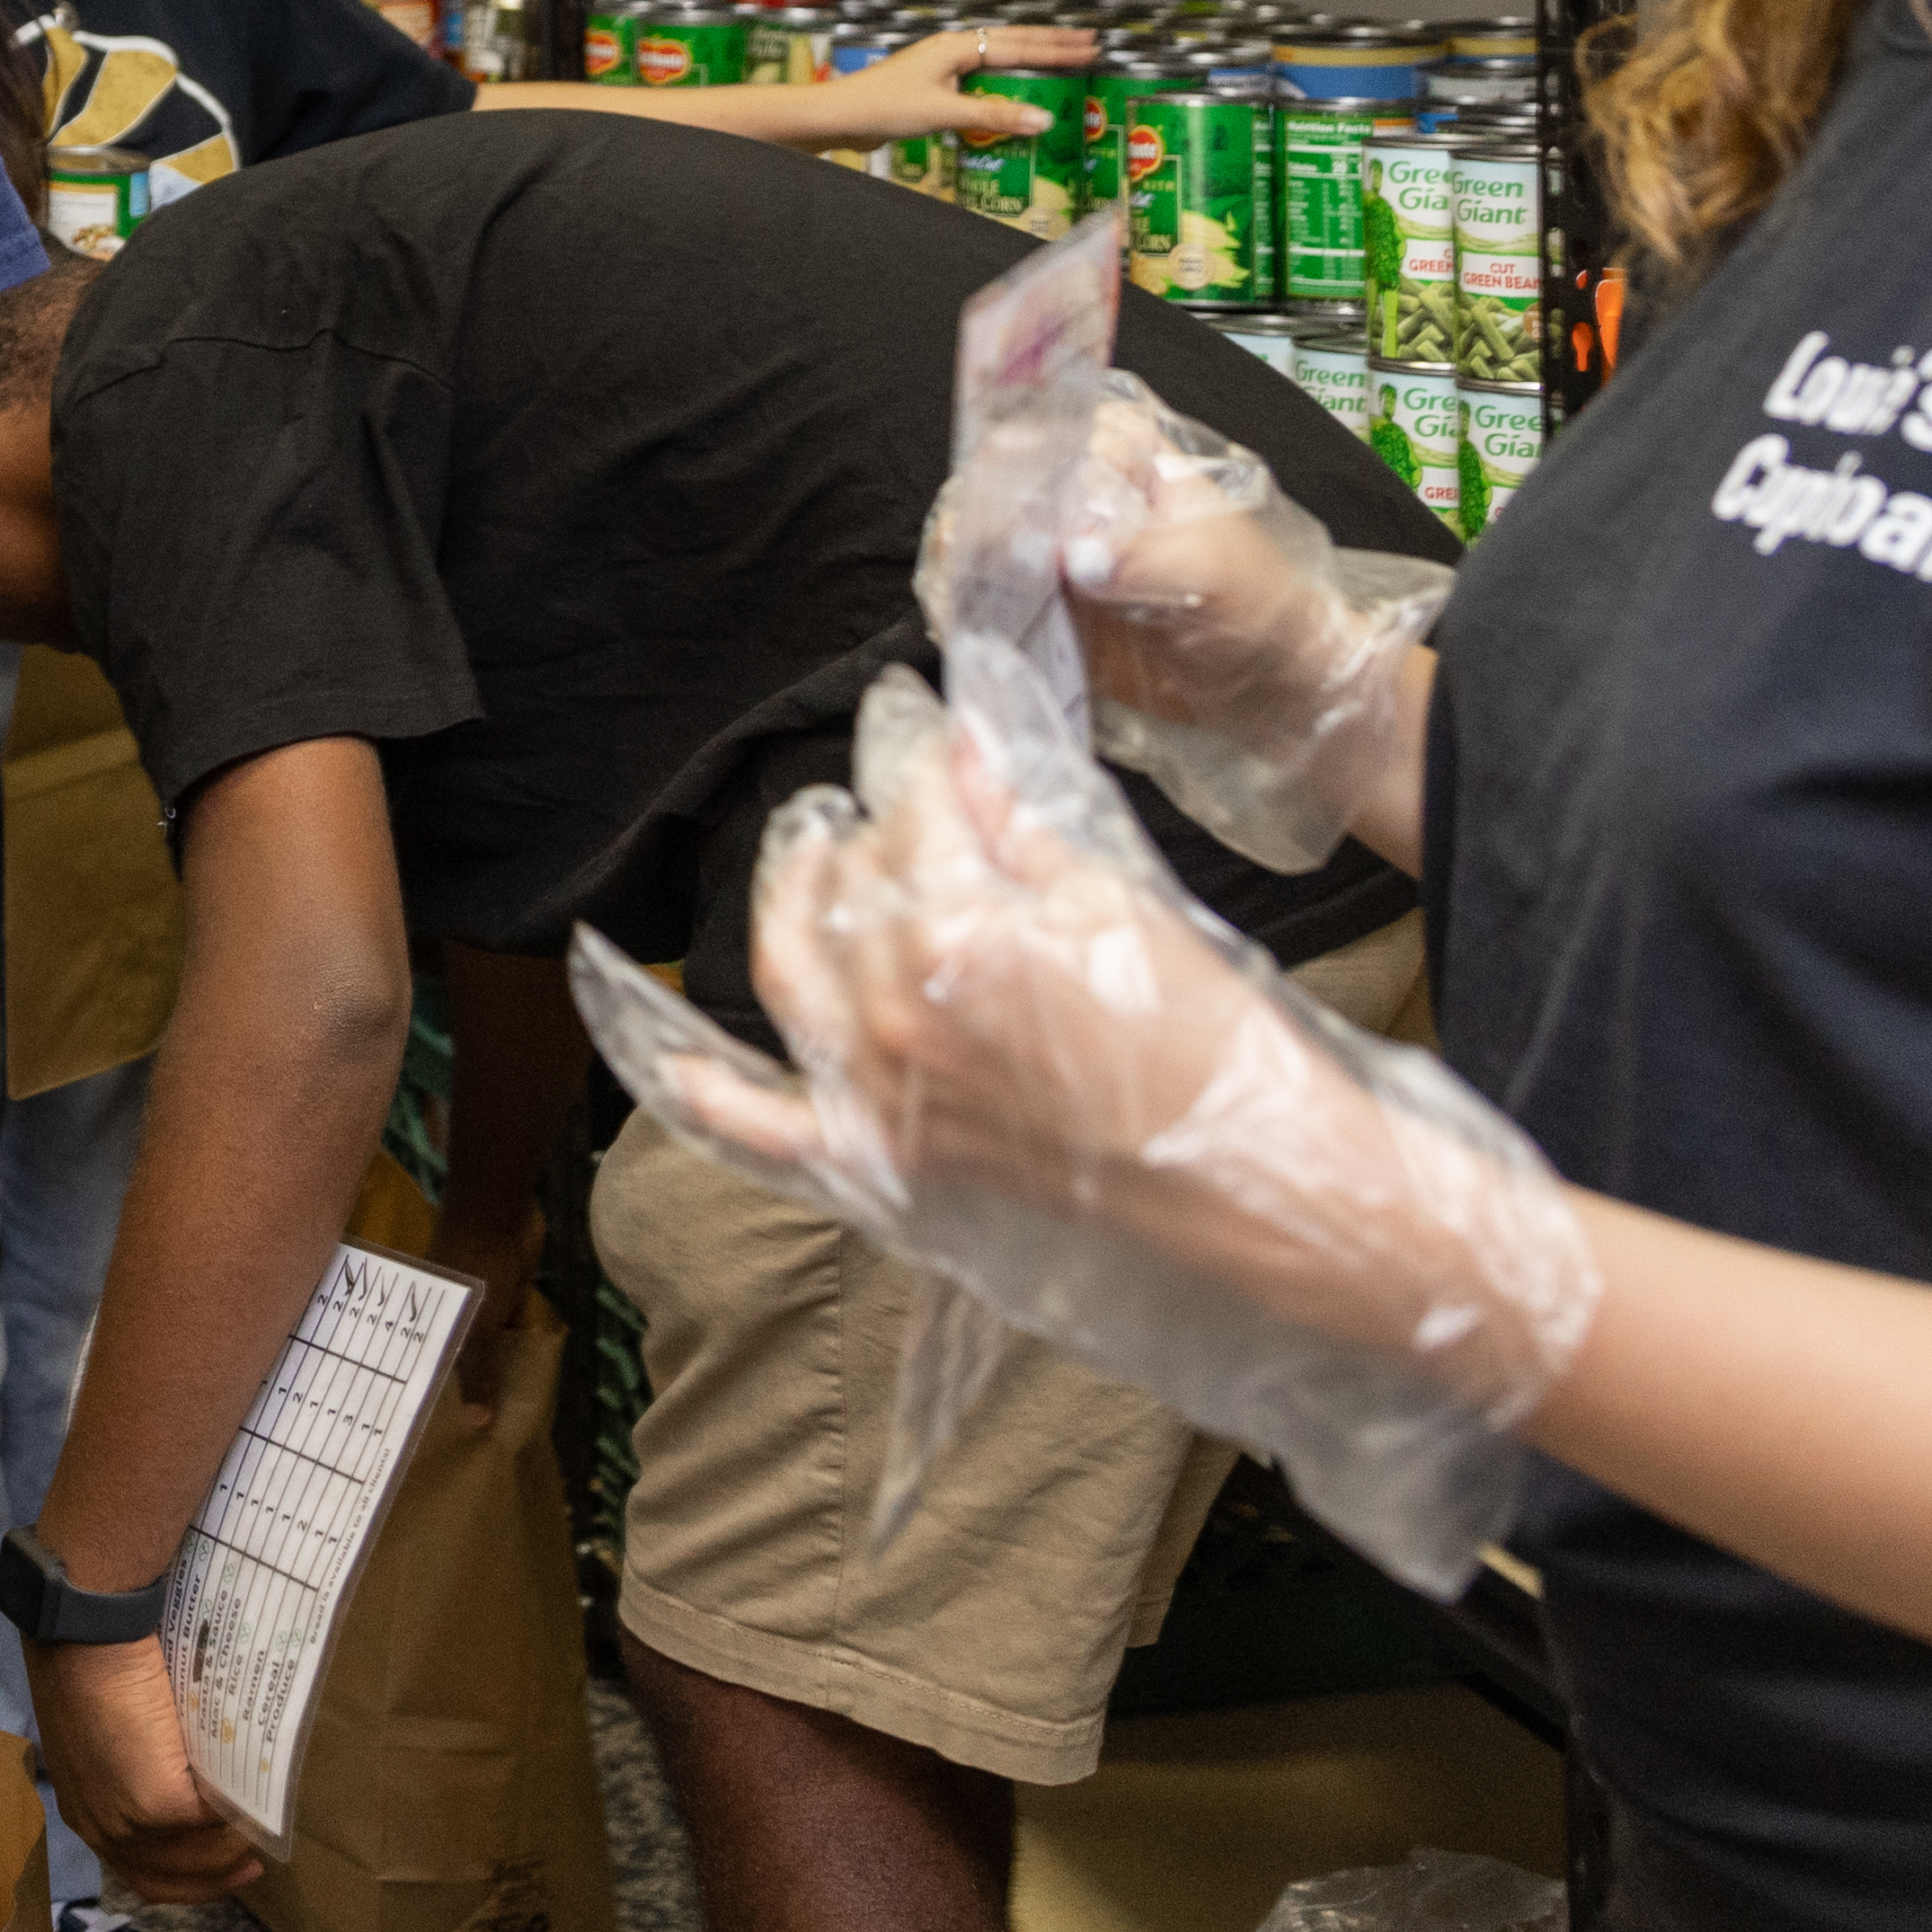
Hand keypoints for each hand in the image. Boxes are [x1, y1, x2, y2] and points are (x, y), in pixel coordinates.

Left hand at [35, 1626, 257, 1902]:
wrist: (87, 1641)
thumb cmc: (95, 1670)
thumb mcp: (105, 1736)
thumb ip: (132, 1766)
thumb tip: (173, 1770)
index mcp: (84, 1813)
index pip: (135, 1869)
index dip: (179, 1877)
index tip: (215, 1865)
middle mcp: (101, 1830)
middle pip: (162, 1880)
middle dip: (211, 1881)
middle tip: (251, 1868)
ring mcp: (129, 1822)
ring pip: (192, 1859)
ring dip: (229, 1854)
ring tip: (257, 1832)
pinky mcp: (159, 1806)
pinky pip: (210, 1825)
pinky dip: (235, 1821)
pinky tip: (253, 1807)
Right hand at [429, 1199, 551, 1426]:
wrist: (505, 1213)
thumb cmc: (478, 1265)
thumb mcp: (478, 1326)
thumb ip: (478, 1372)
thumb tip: (478, 1424)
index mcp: (425, 1318)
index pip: (422, 1363)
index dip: (427, 1392)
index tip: (432, 1429)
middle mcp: (446, 1313)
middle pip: (453, 1356)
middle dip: (463, 1387)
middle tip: (471, 1431)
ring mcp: (476, 1304)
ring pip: (482, 1346)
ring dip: (492, 1370)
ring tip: (498, 1414)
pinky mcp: (503, 1295)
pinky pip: (505, 1332)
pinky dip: (512, 1350)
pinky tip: (521, 1378)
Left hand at [743, 710, 1300, 1251]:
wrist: (1260, 1187)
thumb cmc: (1210, 1045)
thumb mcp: (1121, 905)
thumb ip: (1020, 829)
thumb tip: (964, 760)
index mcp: (955, 933)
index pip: (915, 817)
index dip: (932, 768)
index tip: (943, 745)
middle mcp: (892, 1012)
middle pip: (853, 888)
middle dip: (881, 834)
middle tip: (912, 808)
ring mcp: (879, 1094)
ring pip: (794, 977)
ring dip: (792, 907)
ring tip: (812, 856)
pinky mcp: (888, 1166)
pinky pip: (767, 1132)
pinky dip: (710, 1096)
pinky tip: (671, 1063)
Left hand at [803, 20, 1098, 146]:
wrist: (840, 115)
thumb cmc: (883, 107)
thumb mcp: (945, 113)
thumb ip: (994, 116)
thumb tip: (1043, 120)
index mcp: (956, 47)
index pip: (1019, 46)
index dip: (1057, 49)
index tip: (1091, 47)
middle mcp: (951, 50)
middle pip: (1011, 43)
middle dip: (1050, 46)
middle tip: (1088, 44)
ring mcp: (942, 67)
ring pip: (996, 59)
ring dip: (1029, 62)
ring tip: (1061, 64)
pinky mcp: (934, 86)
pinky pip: (981, 80)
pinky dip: (1005, 85)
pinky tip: (1015, 96)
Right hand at [1016, 389, 1443, 869]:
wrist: (1272, 686)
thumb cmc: (1260, 608)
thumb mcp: (1213, 574)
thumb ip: (1145, 560)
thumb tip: (1078, 556)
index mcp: (1126, 457)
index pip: (1050, 435)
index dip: (1017, 463)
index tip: (1004, 503)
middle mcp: (1080, 495)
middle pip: (1000, 485)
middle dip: (981, 517)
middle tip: (980, 556)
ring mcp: (1056, 554)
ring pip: (983, 541)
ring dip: (966, 564)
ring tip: (969, 591)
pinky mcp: (1046, 610)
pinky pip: (991, 602)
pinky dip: (973, 611)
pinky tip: (971, 621)